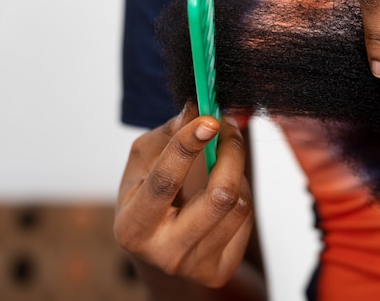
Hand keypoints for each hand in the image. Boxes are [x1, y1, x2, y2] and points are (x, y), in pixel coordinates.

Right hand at [114, 104, 252, 287]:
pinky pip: (245, 218)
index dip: (188, 147)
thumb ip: (166, 136)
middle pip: (218, 196)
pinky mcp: (220, 270)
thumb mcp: (142, 166)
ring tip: (221, 163)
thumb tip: (194, 110)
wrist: (159, 251)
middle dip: (230, 152)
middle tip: (228, 127)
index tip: (209, 120)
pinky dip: (239, 194)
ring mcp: (195, 266)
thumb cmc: (147, 200)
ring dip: (235, 172)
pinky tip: (222, 191)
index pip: (165, 181)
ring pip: (238, 203)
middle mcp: (165, 252)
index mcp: (134, 226)